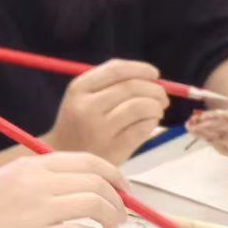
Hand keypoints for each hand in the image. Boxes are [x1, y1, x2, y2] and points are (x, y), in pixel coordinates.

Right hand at [0, 151, 127, 227]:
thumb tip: (81, 187)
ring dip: (111, 217)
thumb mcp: (7, 180)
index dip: (113, 174)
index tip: (123, 188)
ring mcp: (38, 210)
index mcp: (31, 165)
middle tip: (121, 214)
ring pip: (95, 204)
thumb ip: (40, 179)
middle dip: (117, 198)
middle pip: (97, 181)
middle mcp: (38, 182)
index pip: (88, 161)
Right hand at [46, 59, 169, 164]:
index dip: (141, 69)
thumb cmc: (80, 124)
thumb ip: (111, 83)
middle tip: (162, 98)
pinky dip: (153, 123)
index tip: (155, 74)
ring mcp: (100, 130)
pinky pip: (144, 128)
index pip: (116, 70)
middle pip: (132, 87)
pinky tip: (149, 125)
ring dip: (156, 107)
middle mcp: (87, 107)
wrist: (65, 159)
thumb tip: (153, 78)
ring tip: (157, 112)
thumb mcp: (83, 98)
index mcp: (78, 89)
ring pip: (141, 106)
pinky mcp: (113, 149)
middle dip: (155, 89)